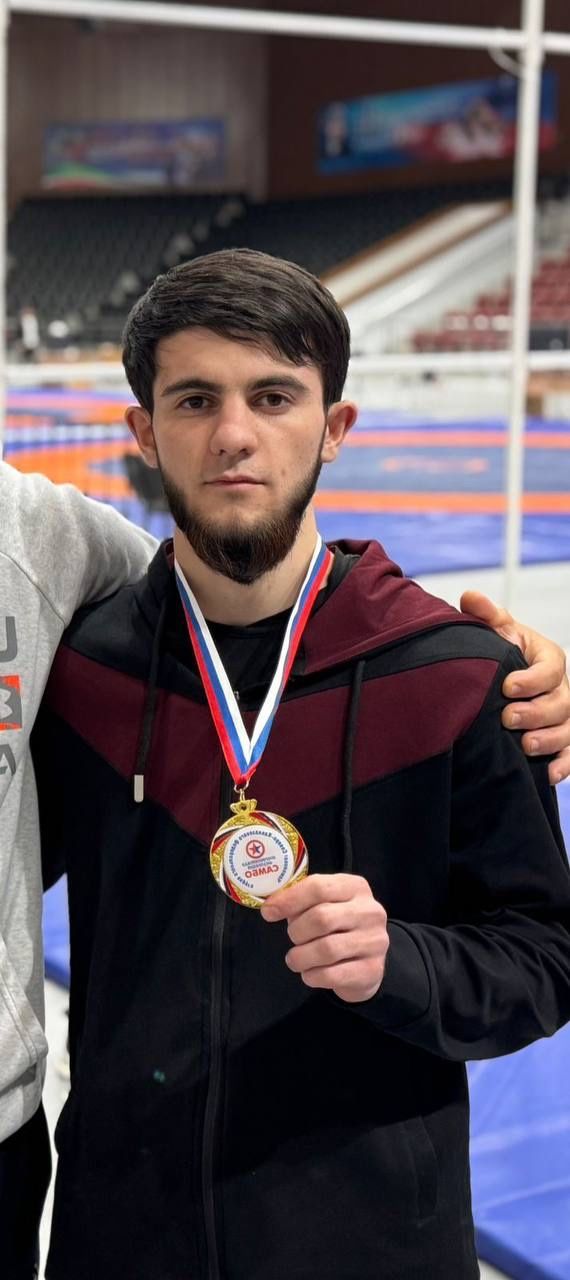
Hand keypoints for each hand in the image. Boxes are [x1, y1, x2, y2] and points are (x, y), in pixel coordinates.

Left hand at [261, 874, 388, 1002]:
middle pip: (321, 918)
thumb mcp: (325, 905)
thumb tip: (271, 907)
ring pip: (326, 949)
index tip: (268, 912)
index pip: (319, 887)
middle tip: (293, 938)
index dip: (289, 900)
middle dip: (297, 931)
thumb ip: (301, 902)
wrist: (367, 963)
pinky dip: (312, 975)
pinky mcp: (372, 970)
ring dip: (301, 957)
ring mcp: (375, 941)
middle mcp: (370, 911)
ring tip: (295, 959)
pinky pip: (332, 975)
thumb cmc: (338, 928)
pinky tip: (310, 973)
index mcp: (355, 887)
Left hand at [461, 590, 569, 782]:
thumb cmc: (501, 654)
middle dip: (537, 712)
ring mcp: (565, 716)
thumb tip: (470, 597)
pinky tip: (548, 774)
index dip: (532, 679)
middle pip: (561, 703)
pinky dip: (563, 765)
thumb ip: (487, 617)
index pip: (550, 668)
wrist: (501, 684)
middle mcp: (562, 688)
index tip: (507, 686)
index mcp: (548, 658)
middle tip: (509, 718)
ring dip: (549, 740)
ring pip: (568, 730)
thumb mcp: (496, 634)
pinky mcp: (563, 741)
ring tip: (524, 746)